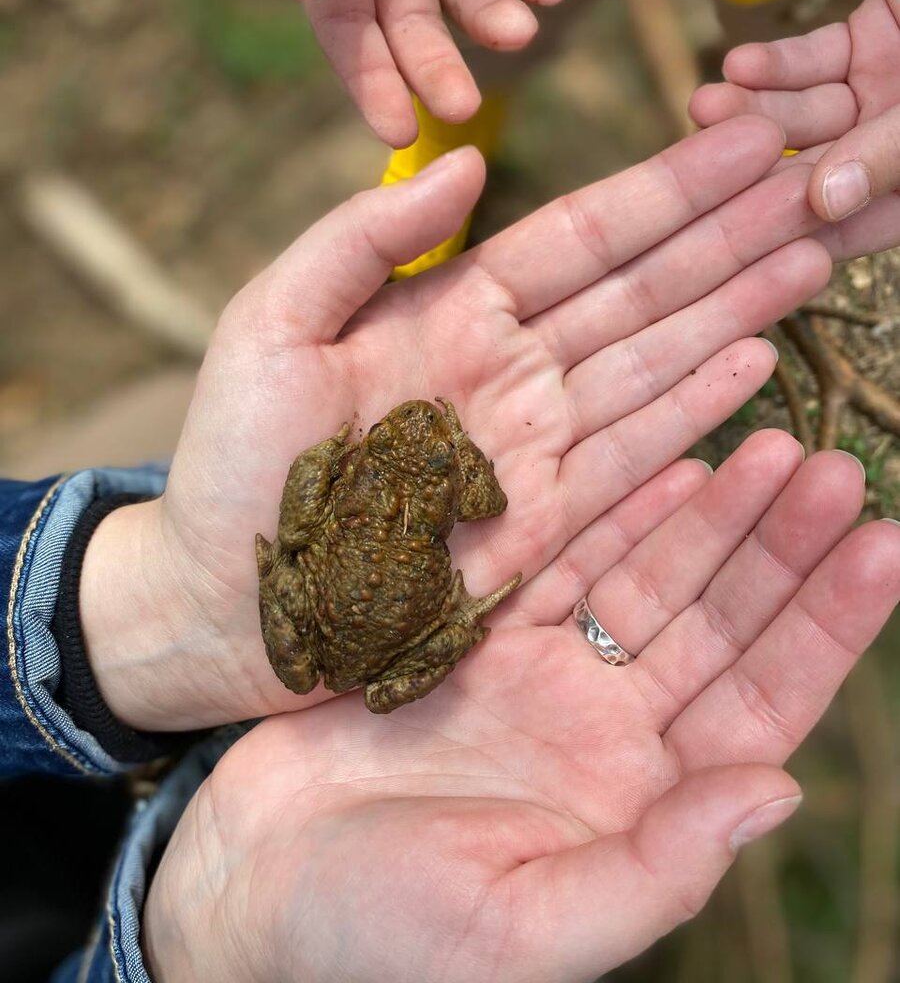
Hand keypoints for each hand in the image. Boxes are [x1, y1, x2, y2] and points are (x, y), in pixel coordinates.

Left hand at [80, 117, 840, 734]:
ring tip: (812, 253)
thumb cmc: (232, 461)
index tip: (740, 140)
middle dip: (728, 237)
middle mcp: (509, 368)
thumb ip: (363, 239)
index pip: (581, 236)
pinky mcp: (543, 520)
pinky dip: (697, 408)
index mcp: (450, 308)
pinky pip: (635, 454)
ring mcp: (533, 443)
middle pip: (641, 289)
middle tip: (811, 180)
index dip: (664, 188)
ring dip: (736, 309)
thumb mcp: (272, 323)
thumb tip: (468, 163)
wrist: (220, 598)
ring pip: (656, 361)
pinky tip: (758, 360)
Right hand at [142, 436, 899, 982]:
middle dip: (776, 545)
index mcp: (635, 804)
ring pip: (645, 572)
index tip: (883, 548)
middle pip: (714, 618)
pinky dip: (611, 508)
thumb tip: (776, 796)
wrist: (250, 892)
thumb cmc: (381, 947)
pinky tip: (664, 459)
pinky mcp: (471, 634)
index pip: (760, 702)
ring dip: (707, 512)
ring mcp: (539, 674)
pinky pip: (557, 555)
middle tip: (835, 469)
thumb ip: (657, 870)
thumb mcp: (525, 933)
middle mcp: (603, 729)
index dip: (824, 626)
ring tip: (771, 444)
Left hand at [691, 0, 899, 221]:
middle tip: (697, 163)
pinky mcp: (865, 42)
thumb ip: (891, 156)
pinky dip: (776, 64)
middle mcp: (892, 148)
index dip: (797, 232)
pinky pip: (811, 60)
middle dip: (753, 168)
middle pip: (814, 170)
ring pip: (802, 114)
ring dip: (751, 111)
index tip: (736, 233)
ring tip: (703, 105)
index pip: (855, 224)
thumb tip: (824, 203)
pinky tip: (737, 66)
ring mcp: (878, 96)